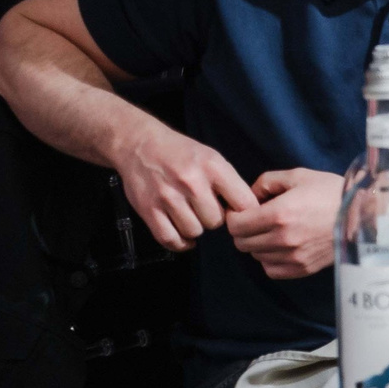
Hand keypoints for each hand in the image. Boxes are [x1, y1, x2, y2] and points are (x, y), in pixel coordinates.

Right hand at [112, 122, 257, 251]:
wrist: (140, 144)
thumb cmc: (181, 153)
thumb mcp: (213, 158)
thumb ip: (230, 183)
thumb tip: (248, 212)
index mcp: (213, 167)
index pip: (244, 203)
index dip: (245, 213)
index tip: (237, 213)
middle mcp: (191, 182)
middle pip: (216, 221)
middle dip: (213, 219)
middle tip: (205, 209)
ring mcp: (168, 196)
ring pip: (194, 231)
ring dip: (194, 228)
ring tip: (190, 215)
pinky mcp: (148, 209)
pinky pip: (170, 239)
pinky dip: (179, 243)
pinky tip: (183, 235)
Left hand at [229, 167, 345, 279]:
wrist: (363, 215)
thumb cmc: (332, 193)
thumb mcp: (299, 176)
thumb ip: (268, 181)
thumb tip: (250, 195)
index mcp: (279, 214)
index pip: (235, 225)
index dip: (234, 217)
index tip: (243, 212)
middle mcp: (283, 238)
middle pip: (241, 242)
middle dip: (244, 231)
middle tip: (256, 221)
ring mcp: (293, 256)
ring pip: (255, 256)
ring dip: (258, 245)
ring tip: (273, 232)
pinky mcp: (302, 268)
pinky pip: (270, 269)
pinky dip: (270, 259)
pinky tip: (282, 247)